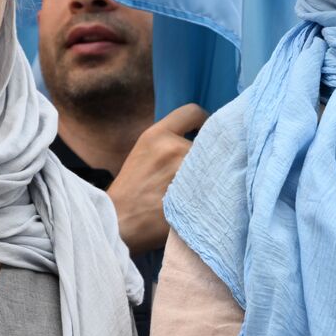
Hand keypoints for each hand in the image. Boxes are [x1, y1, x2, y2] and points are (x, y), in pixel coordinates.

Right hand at [107, 103, 207, 254]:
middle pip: (209, 139)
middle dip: (209, 151)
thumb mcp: (144, 153)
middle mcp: (173, 148)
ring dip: (213, 172)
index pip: (191, 111)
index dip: (203, 120)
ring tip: (200, 186)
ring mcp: (184, 171)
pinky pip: (217, 184)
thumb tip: (202, 135)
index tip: (205, 131)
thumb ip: (169, 141)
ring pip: (215, 163)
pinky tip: (204, 198)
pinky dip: (214, 189)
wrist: (119, 223)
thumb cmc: (131, 190)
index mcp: (157, 135)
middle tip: (205, 165)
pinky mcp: (194, 194)